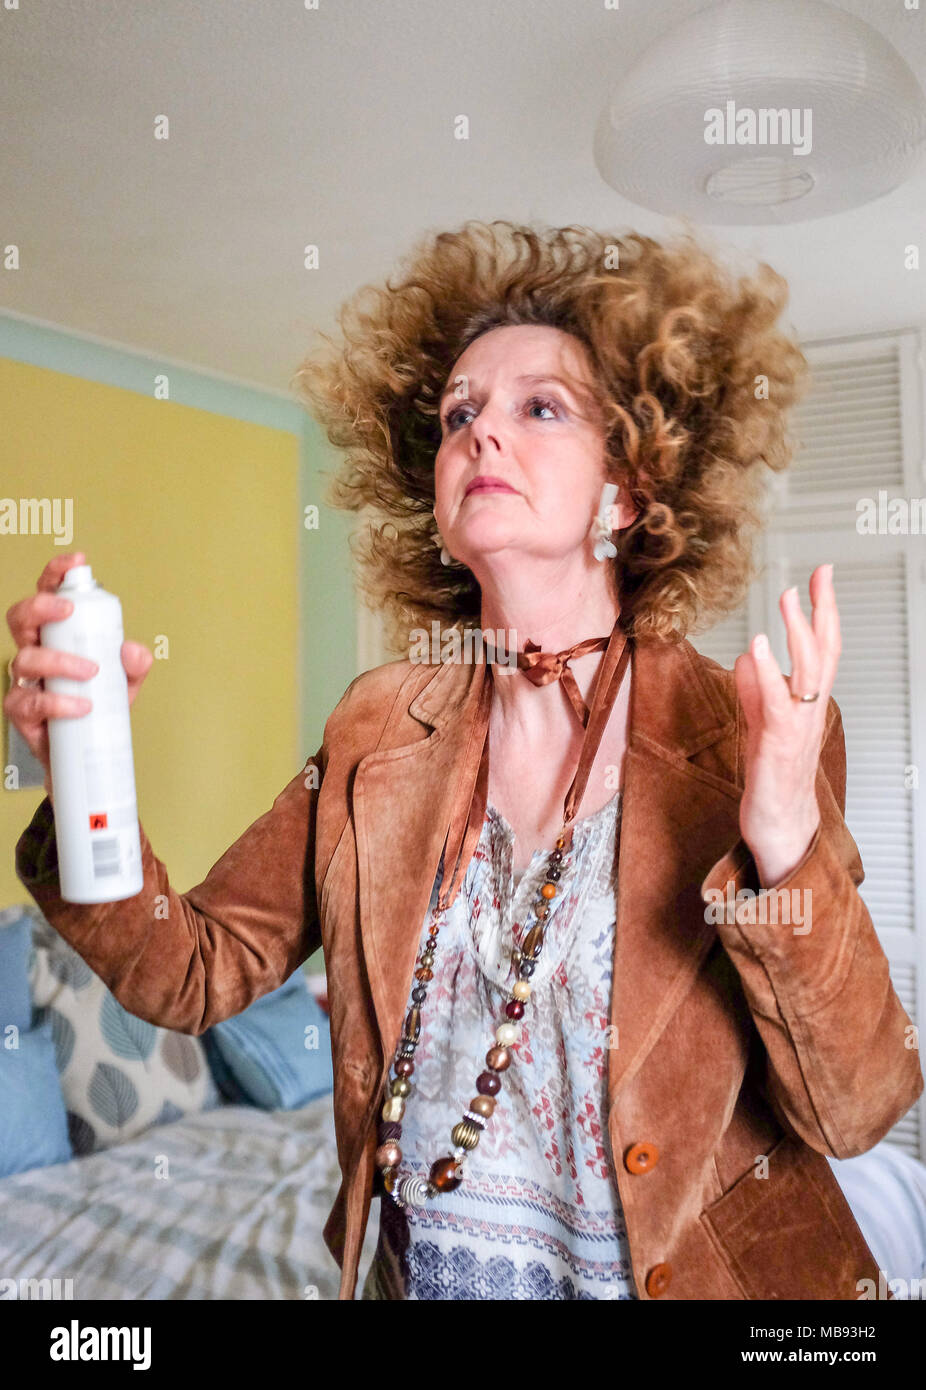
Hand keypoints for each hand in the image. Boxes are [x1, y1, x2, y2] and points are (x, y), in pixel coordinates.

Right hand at [4, 551, 153, 798]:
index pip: (49, 595)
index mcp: (58, 636)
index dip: (56, 574)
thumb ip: (136, 664)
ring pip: (24, 658)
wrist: (89, 756)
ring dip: (59, 661)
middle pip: (20, 617)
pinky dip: (56, 701)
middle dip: (41, 606)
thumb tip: (131, 649)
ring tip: (90, 671)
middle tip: (69, 611)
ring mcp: (25, 682)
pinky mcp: (22, 712)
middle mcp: (37, 652)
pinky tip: (80, 705)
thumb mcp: (127, 683)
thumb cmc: (100, 709)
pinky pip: (29, 701)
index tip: (76, 562)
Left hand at [733, 564, 839, 888]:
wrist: (778, 826)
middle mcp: (809, 710)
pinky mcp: (776, 745)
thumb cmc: (771, 776)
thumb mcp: (759, 723)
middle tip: (815, 576)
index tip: (821, 575)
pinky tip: (757, 646)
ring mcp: (796, 728)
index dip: (823, 611)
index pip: (822, 648)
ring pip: (807, 673)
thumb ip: (755, 689)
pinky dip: (767, 673)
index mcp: (807, 703)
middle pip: (824, 653)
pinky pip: (775, 704)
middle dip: (822, 611)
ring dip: (798, 633)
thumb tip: (749, 657)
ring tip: (788, 598)